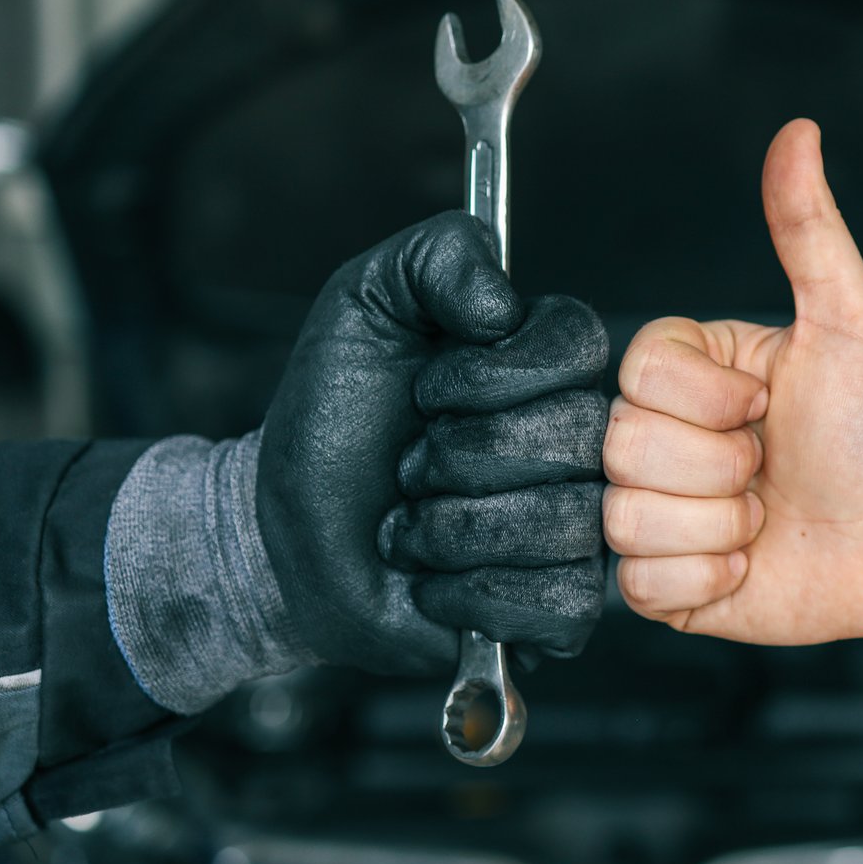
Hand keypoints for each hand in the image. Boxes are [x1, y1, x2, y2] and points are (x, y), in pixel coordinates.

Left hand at [259, 211, 608, 673]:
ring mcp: (577, 527)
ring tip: (411, 525)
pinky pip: (558, 602)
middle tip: (409, 465)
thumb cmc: (335, 416)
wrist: (282, 530)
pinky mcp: (558, 608)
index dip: (493, 373)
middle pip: (575, 438)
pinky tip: (434, 582)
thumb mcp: (365, 302)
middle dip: (459, 456)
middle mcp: (580, 441)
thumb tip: (504, 300)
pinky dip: (472, 594)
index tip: (426, 389)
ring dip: (453, 529)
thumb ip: (440, 256)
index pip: (580, 346)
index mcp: (549, 363)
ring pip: (564, 523)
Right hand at [602, 121, 862, 651]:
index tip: (765, 406)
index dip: (707, 401)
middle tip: (770, 466)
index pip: (637, 374)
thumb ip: (809, 229)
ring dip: (716, 526)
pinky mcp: (662, 582)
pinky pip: (639, 583)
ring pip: (626, 516)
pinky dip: (705, 581)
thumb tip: (799, 133)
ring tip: (763, 515)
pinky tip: (747, 562)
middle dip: (719, 466)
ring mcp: (656, 510)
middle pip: (624, 447)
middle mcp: (661, 437)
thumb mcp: (850, 320)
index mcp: (688, 373)